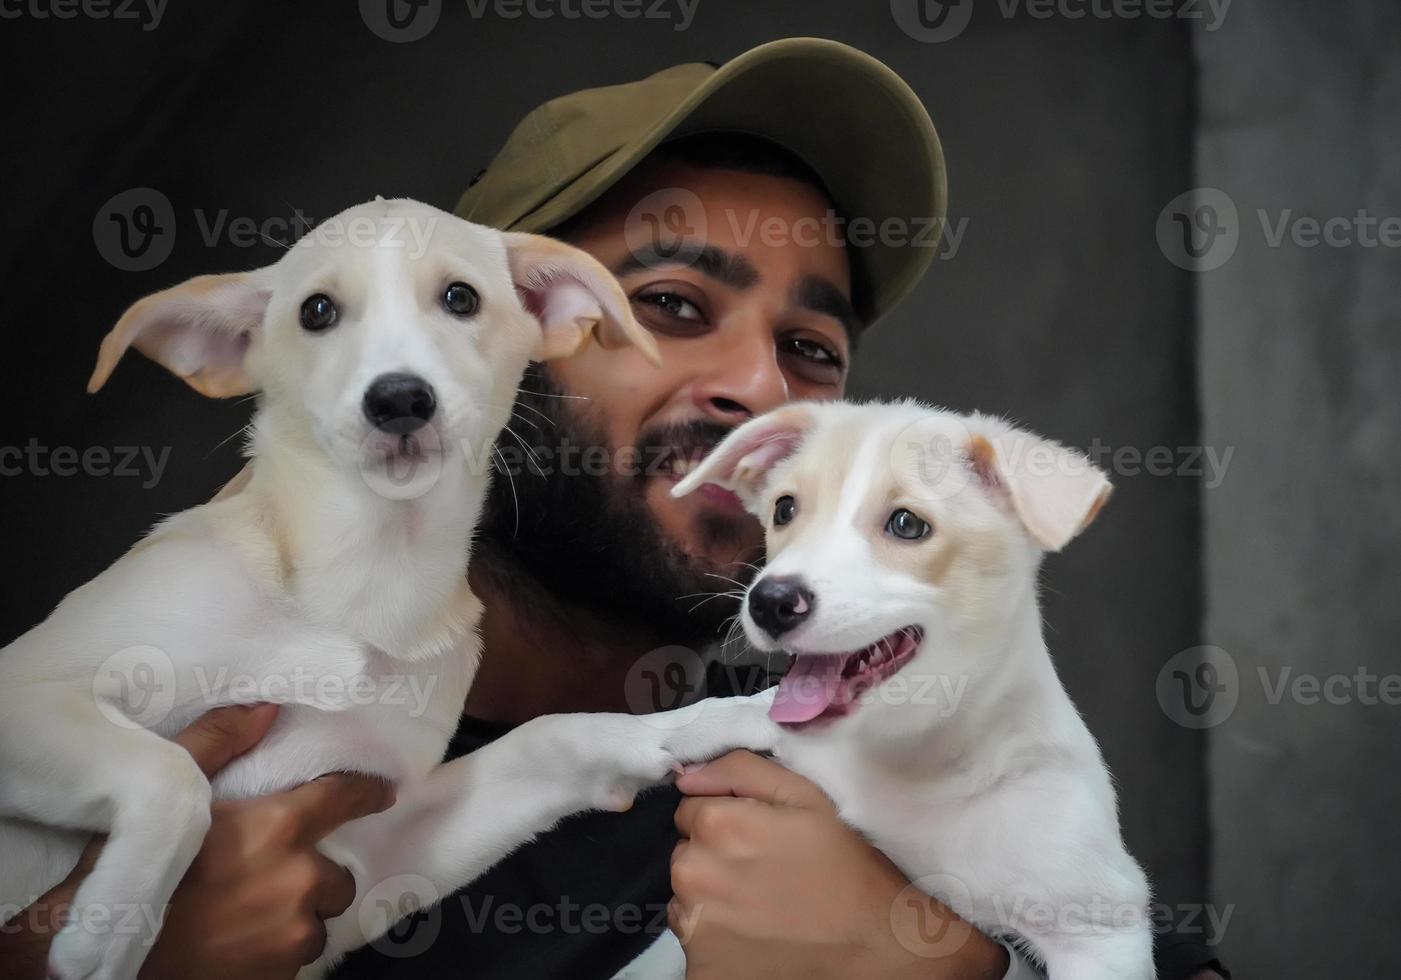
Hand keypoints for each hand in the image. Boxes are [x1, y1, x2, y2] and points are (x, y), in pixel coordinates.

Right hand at [0, 704, 395, 979]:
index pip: (345, 798)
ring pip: (317, 921)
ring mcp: (292, 934)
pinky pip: (297, 958)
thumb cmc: (131, 874)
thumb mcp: (169, 798)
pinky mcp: (279, 975)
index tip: (383, 793)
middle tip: (271, 877)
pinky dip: (279, 951)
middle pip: (337, 875)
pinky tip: (242, 943)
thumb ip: (218, 744)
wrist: (98, 958)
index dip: (366, 793)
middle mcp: (299, 880)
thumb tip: (266, 708)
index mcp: (279, 828)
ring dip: (297, 917)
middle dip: (314, 876)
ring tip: (252, 914)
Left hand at [671, 750, 1008, 979]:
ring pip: (686, 896)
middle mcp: (693, 875)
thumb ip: (740, 771)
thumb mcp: (806, 797)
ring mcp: (693, 929)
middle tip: (763, 871)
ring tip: (762, 906)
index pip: (690, 807)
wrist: (875, 946)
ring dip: (712, 897)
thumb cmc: (845, 864)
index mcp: (718, 826)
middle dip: (714, 856)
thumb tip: (687, 774)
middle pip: (685, 853)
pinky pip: (692, 940)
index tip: (758, 835)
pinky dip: (716, 938)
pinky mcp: (699, 970)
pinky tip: (755, 937)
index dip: (725, 816)